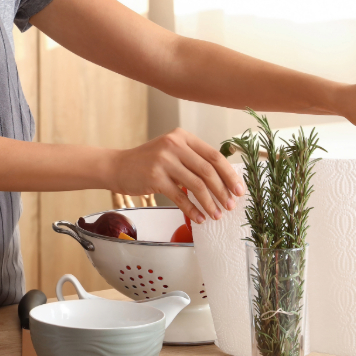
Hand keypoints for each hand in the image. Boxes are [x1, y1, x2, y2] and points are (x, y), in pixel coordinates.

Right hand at [107, 128, 245, 223]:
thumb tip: (222, 181)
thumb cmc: (146, 163)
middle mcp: (174, 145)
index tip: (238, 190)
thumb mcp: (171, 152)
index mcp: (182, 137)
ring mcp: (164, 160)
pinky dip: (192, 210)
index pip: (214, 156)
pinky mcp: (155, 177)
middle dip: (222, 191)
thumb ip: (192, 160)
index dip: (229, 174)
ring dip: (209, 203)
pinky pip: (180, 196)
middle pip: (208, 170)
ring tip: (215, 215)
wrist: (117, 166)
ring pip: (197, 185)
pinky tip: (198, 218)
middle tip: (229, 206)